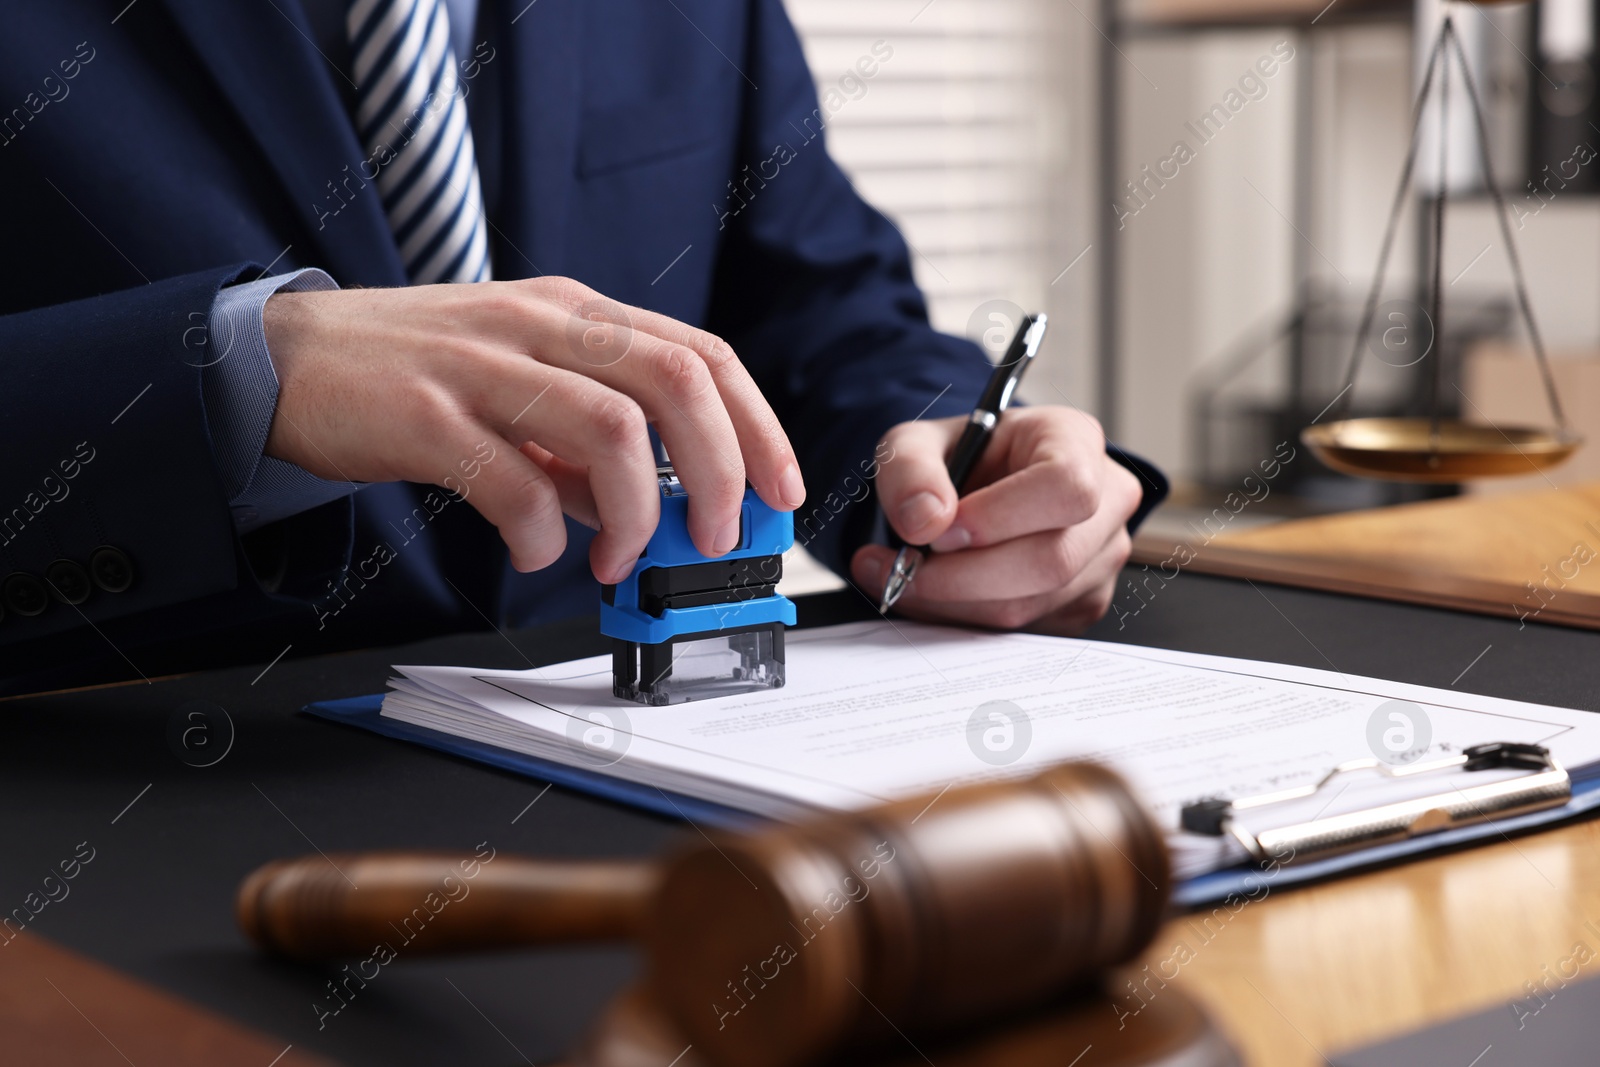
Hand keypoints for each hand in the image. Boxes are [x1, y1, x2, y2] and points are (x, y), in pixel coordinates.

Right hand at [261, 278, 805, 580]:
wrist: (282, 359)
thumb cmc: (413, 375)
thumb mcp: (520, 391)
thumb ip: (586, 445)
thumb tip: (649, 509)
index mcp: (576, 314)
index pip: (701, 354)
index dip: (756, 426)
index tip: (779, 494)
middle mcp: (540, 325)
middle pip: (675, 381)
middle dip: (719, 469)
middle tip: (716, 538)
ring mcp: (483, 364)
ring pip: (610, 426)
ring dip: (638, 510)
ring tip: (620, 558)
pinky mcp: (423, 413)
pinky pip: (511, 479)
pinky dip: (540, 531)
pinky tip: (535, 551)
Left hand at [849, 406, 1141, 633]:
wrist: (978, 487)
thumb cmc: (962, 457)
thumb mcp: (917, 442)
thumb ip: (910, 468)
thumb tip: (925, 522)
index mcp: (1075, 440)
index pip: (1065, 487)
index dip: (999, 518)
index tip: (941, 531)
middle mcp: (1106, 499)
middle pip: (1051, 560)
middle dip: (963, 576)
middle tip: (904, 567)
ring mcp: (1101, 557)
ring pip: (1032, 604)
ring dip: (955, 603)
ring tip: (906, 578)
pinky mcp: (1084, 602)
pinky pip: (1026, 629)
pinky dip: (968, 619)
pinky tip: (940, 592)